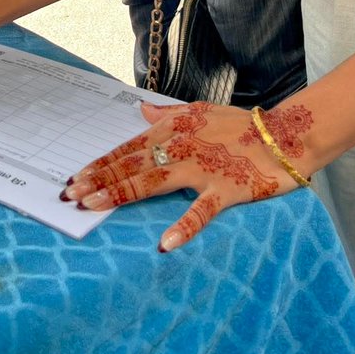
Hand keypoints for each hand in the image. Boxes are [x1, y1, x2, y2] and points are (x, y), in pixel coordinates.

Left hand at [62, 101, 302, 251]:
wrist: (283, 134)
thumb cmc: (239, 124)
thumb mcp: (199, 111)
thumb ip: (167, 113)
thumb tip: (140, 111)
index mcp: (172, 130)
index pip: (128, 150)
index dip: (100, 164)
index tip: (75, 179)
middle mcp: (180, 148)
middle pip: (132, 167)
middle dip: (99, 181)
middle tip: (71, 196)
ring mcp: (201, 169)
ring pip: (154, 183)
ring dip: (123, 194)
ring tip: (96, 207)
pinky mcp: (226, 190)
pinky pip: (201, 211)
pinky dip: (184, 226)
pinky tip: (164, 242)